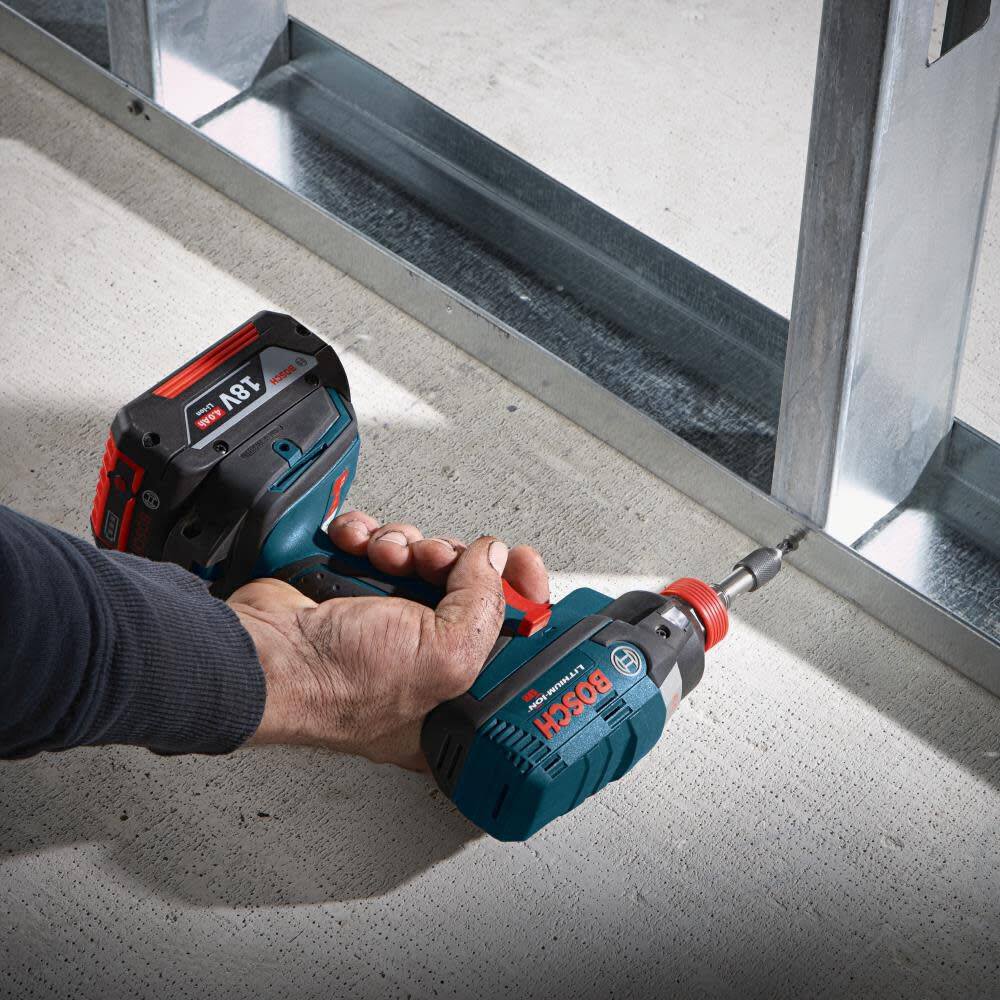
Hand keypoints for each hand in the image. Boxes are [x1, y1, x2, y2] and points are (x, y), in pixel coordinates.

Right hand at [231, 513, 548, 770]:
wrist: (262, 654)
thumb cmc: (337, 684)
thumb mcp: (440, 656)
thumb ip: (483, 604)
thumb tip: (492, 557)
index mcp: (452, 688)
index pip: (511, 634)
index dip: (521, 593)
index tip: (522, 564)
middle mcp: (421, 656)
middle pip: (467, 583)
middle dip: (450, 560)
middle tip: (430, 563)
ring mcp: (385, 619)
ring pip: (422, 556)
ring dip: (404, 545)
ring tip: (382, 558)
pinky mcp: (354, 587)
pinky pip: (378, 543)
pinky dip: (366, 535)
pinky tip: (353, 547)